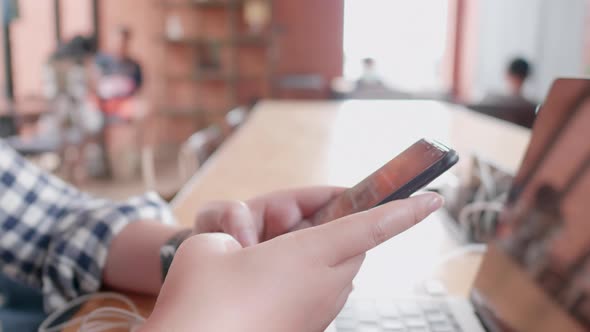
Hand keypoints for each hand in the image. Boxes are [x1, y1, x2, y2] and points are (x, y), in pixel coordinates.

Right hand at [142, 193, 442, 331]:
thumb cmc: (202, 302)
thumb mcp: (209, 245)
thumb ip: (230, 228)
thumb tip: (239, 239)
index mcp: (309, 256)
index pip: (369, 225)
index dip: (403, 210)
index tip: (433, 201)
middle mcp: (323, 284)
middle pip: (346, 241)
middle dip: (323, 221)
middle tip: (275, 220)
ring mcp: (316, 311)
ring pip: (330, 263)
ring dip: (306, 246)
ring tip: (253, 248)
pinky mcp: (303, 327)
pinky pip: (313, 287)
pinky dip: (296, 270)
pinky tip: (255, 271)